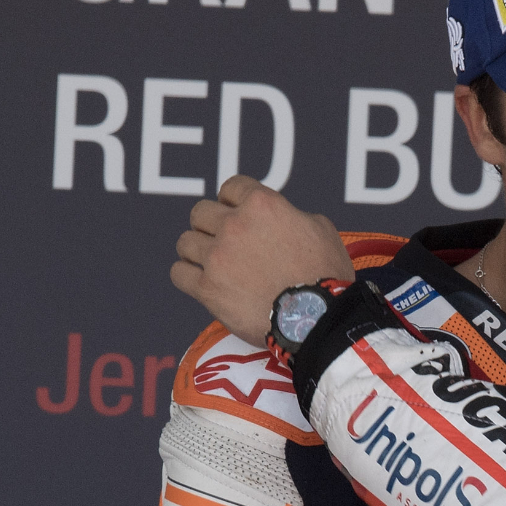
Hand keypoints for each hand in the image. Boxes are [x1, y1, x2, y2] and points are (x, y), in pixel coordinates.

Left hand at [171, 175, 355, 345]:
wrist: (319, 317)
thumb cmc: (326, 275)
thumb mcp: (321, 230)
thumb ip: (294, 216)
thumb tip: (285, 220)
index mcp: (262, 205)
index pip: (231, 187)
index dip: (233, 200)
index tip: (237, 213)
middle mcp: (234, 226)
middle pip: (200, 213)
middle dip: (210, 224)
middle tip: (224, 241)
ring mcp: (217, 257)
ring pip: (185, 242)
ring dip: (197, 251)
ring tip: (212, 264)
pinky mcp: (207, 288)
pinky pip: (178, 274)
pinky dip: (187, 275)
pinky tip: (200, 281)